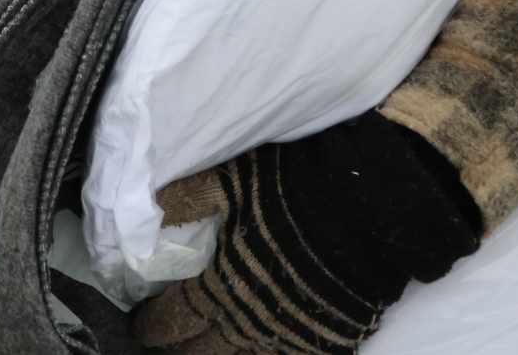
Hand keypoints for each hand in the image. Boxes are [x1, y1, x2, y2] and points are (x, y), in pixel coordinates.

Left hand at [132, 114, 480, 354]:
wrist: (375, 210)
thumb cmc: (298, 191)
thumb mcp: (235, 181)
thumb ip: (191, 199)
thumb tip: (151, 211)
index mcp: (222, 286)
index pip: (175, 319)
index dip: (155, 325)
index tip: (143, 325)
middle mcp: (249, 321)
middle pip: (203, 352)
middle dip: (182, 349)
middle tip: (170, 343)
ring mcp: (288, 336)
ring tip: (209, 349)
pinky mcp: (325, 339)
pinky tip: (260, 347)